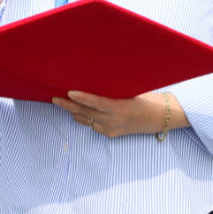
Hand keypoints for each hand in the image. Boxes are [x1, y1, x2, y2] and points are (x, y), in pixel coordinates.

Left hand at [52, 91, 187, 137]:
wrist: (158, 118)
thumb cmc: (146, 98)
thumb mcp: (131, 91)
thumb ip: (113, 90)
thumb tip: (94, 80)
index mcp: (120, 108)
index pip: (96, 103)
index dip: (81, 98)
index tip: (68, 93)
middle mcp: (114, 121)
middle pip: (86, 113)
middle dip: (68, 106)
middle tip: (54, 98)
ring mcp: (111, 130)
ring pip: (86, 120)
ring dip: (74, 112)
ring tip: (61, 103)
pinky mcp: (110, 134)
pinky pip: (93, 125)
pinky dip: (84, 118)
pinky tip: (77, 111)